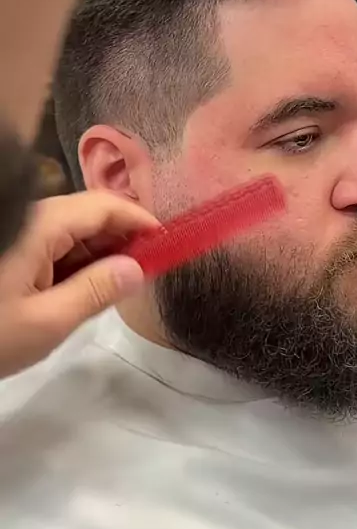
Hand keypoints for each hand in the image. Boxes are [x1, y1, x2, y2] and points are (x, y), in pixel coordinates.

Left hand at [0, 191, 157, 379]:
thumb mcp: (47, 323)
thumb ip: (96, 291)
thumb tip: (137, 268)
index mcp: (40, 226)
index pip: (103, 206)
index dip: (140, 220)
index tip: (168, 244)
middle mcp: (30, 219)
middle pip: (88, 213)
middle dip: (123, 237)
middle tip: (149, 271)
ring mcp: (18, 233)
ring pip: (70, 230)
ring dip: (99, 252)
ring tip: (122, 284)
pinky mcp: (10, 250)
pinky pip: (51, 245)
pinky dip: (75, 262)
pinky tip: (85, 287)